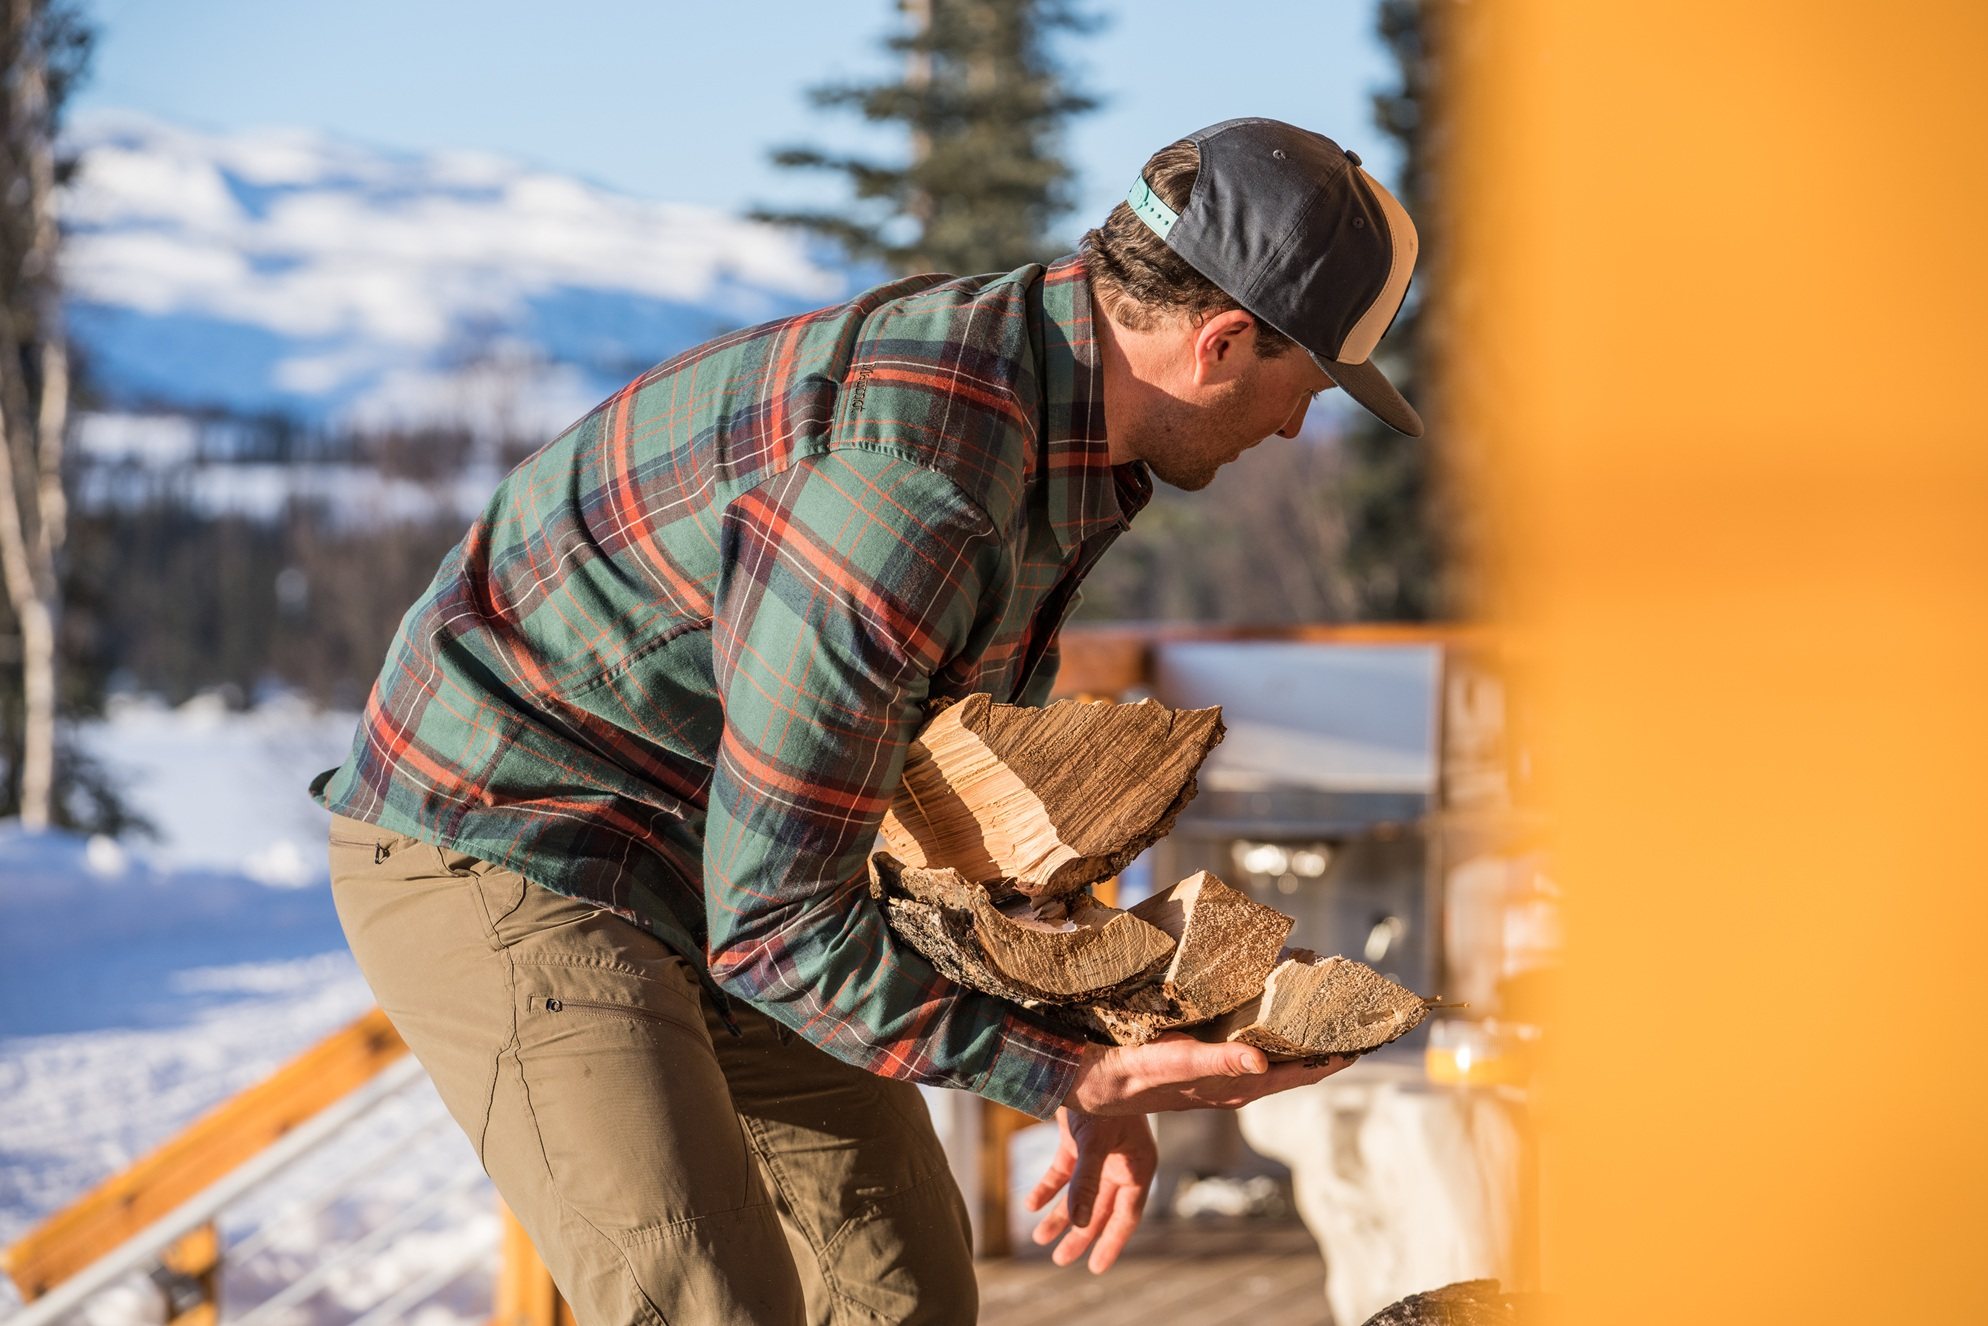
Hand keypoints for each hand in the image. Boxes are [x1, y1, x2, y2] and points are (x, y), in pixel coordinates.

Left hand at [1025, 1107, 1155, 1273]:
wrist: (1087, 1056)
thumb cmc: (1104, 1097)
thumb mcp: (1095, 1142)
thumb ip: (1086, 1183)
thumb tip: (1076, 1224)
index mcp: (1136, 1167)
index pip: (1125, 1216)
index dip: (1111, 1243)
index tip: (1095, 1268)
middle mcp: (1119, 1163)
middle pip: (1099, 1209)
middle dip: (1079, 1235)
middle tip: (1059, 1260)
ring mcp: (1098, 1152)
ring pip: (1079, 1194)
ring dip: (1060, 1214)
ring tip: (1040, 1237)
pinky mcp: (1078, 1140)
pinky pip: (1063, 1172)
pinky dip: (1048, 1187)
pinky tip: (1030, 1204)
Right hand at [1063, 1033, 1352, 1115]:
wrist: (1071, 1081)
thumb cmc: (1115, 1072)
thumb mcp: (1162, 1065)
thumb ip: (1211, 1063)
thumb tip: (1262, 1063)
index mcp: (1218, 1085)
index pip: (1281, 1076)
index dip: (1317, 1065)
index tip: (1353, 1050)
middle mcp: (1215, 1086)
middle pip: (1277, 1075)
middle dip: (1313, 1060)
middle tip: (1350, 1039)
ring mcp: (1199, 1080)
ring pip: (1259, 1069)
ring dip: (1289, 1054)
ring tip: (1316, 1035)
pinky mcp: (1182, 1069)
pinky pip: (1233, 1059)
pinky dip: (1256, 1047)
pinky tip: (1259, 1032)